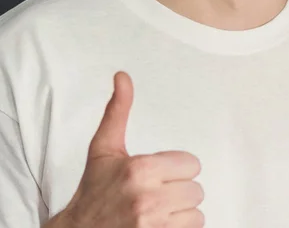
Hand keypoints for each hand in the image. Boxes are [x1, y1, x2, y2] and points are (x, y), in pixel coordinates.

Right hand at [60, 71, 204, 227]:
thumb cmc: (93, 192)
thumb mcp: (104, 148)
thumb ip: (118, 110)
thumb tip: (122, 76)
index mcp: (140, 170)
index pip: (192, 164)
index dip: (176, 168)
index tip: (158, 174)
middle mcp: (148, 199)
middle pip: (196, 190)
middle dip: (178, 191)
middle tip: (155, 194)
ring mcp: (154, 226)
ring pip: (196, 215)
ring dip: (180, 214)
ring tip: (157, 212)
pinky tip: (160, 225)